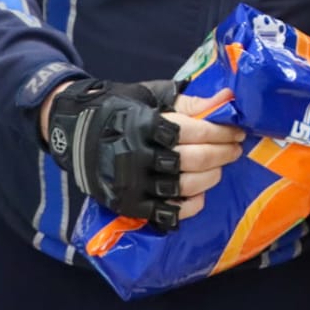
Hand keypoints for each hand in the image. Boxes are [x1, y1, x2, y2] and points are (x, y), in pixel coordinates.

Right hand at [43, 79, 244, 228]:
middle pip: (193, 160)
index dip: (221, 132)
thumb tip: (226, 100)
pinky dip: (190, 205)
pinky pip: (168, 213)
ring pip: (185, 186)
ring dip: (210, 178)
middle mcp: (136, 156)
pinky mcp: (129, 205)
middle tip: (235, 149)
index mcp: (143, 124)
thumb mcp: (150, 96)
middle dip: (222, 154)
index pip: (193, 131)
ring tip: (218, 168)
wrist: (73, 133)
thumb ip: (188, 102)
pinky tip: (200, 194)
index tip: (237, 131)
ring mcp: (132, 184)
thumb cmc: (118, 108)